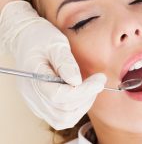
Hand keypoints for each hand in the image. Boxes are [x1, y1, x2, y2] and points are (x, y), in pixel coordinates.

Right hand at [0, 1, 106, 129]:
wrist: (26, 39)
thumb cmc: (41, 38)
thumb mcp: (56, 43)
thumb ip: (65, 62)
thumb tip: (77, 81)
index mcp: (33, 77)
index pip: (60, 96)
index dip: (84, 90)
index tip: (100, 79)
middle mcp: (32, 95)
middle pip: (63, 112)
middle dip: (86, 98)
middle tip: (98, 81)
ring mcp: (35, 102)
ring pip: (63, 119)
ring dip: (82, 106)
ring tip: (92, 88)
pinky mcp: (41, 105)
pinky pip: (60, 117)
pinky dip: (75, 109)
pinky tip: (83, 93)